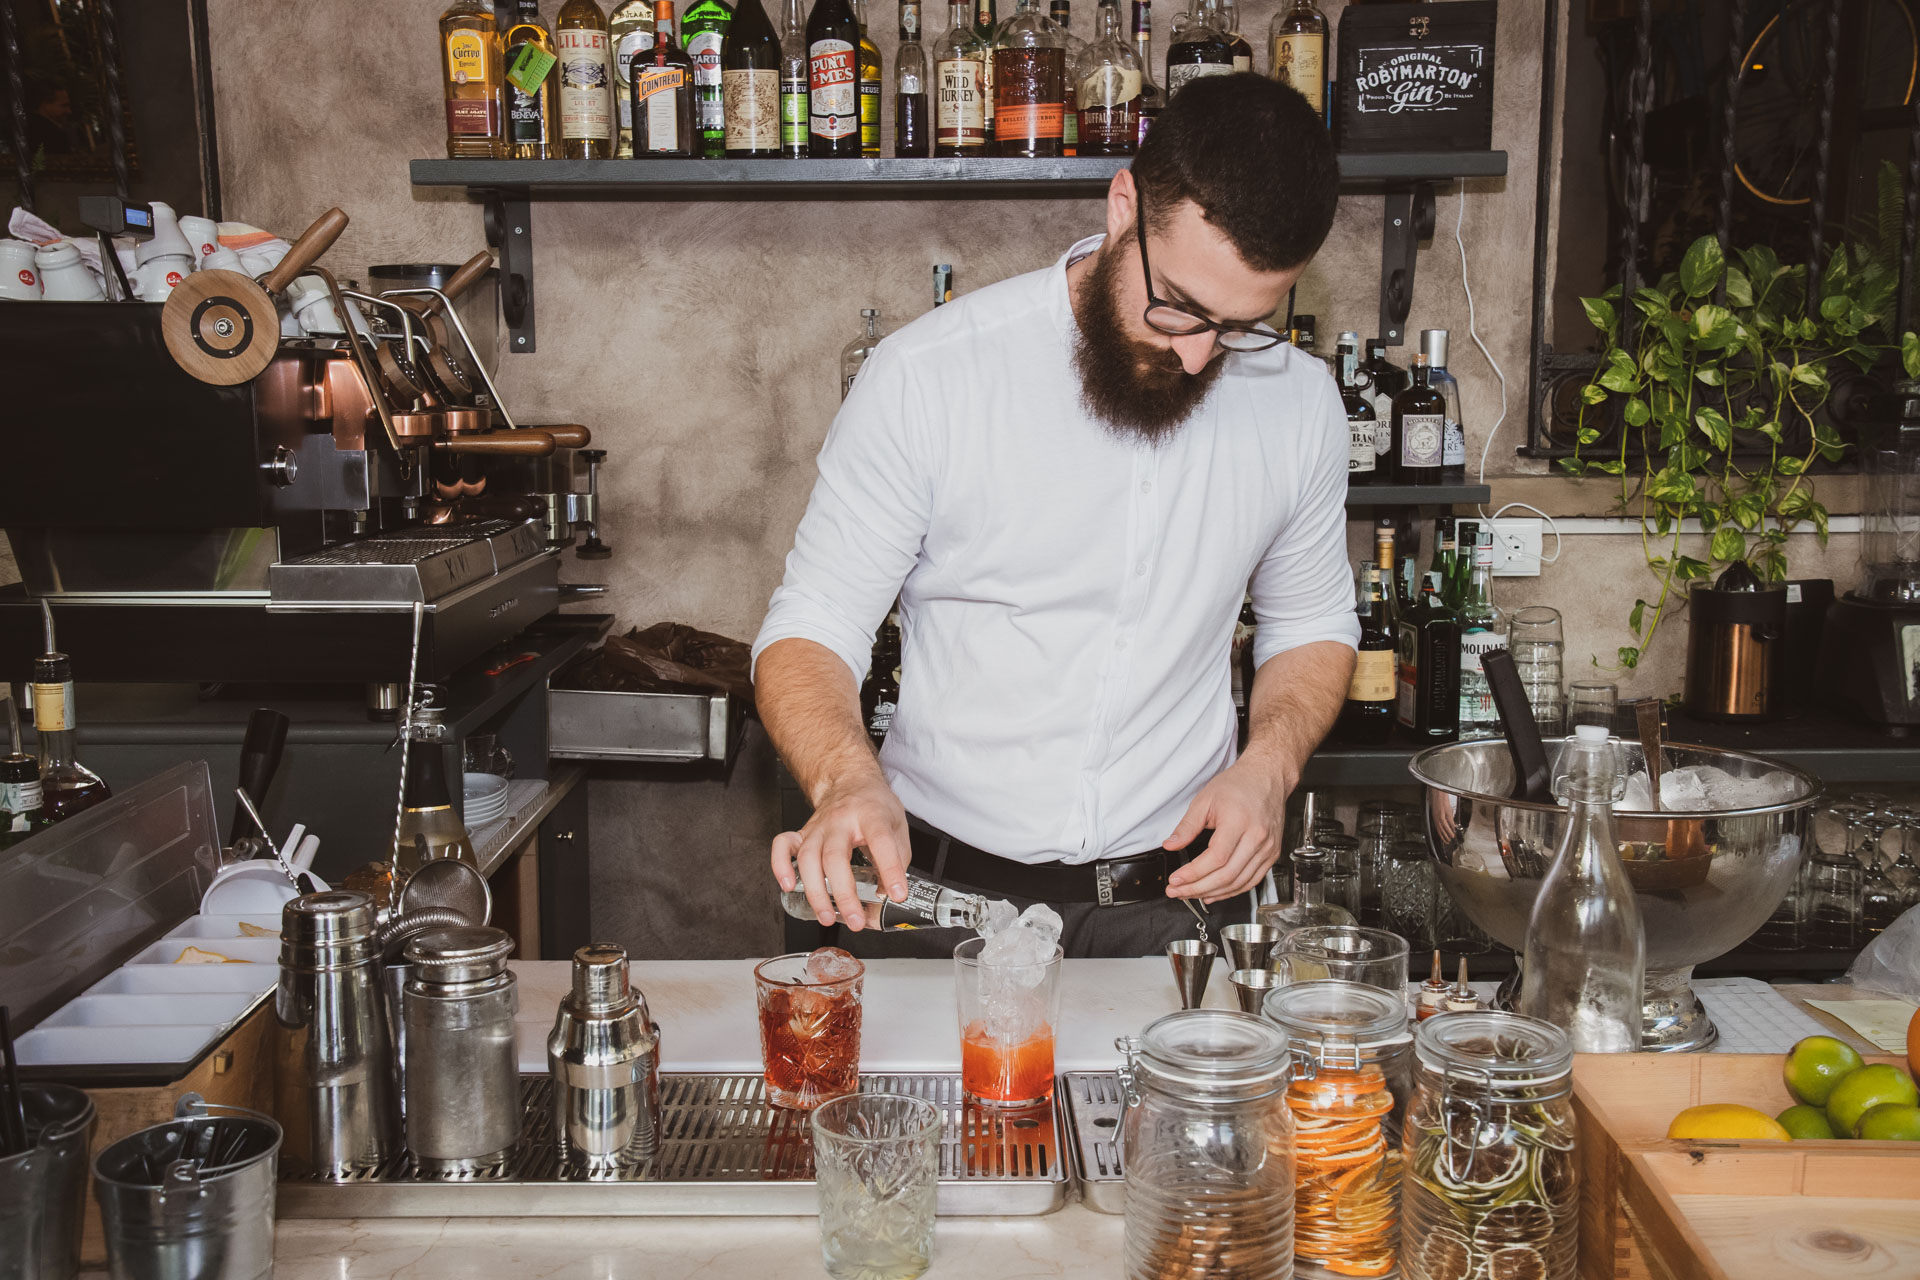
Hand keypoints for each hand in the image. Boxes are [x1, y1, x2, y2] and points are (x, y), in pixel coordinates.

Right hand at [770, 770, 910, 930]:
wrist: (850, 782)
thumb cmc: (874, 806)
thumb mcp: (898, 827)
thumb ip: (898, 860)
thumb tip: (889, 895)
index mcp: (870, 815)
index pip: (880, 842)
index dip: (890, 870)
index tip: (896, 894)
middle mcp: (840, 821)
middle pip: (835, 857)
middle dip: (844, 893)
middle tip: (856, 919)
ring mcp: (818, 827)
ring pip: (808, 859)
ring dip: (815, 892)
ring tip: (827, 916)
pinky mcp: (803, 833)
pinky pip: (782, 846)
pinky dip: (781, 866)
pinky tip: (788, 886)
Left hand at [1161, 745, 1294, 903]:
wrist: (1267, 777)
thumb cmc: (1239, 785)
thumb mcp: (1205, 800)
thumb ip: (1187, 826)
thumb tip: (1170, 845)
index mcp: (1239, 821)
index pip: (1216, 858)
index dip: (1193, 874)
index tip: (1176, 879)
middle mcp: (1257, 837)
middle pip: (1227, 875)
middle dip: (1198, 888)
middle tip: (1177, 891)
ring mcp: (1268, 848)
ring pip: (1239, 882)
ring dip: (1213, 893)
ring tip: (1191, 894)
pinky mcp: (1272, 854)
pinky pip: (1252, 880)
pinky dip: (1232, 891)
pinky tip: (1214, 892)